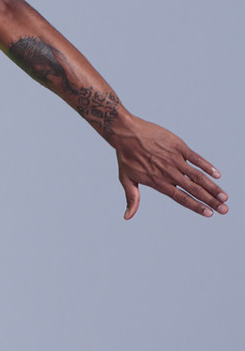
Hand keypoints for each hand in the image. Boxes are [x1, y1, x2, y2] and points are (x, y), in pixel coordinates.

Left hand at [113, 115, 227, 218]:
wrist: (126, 133)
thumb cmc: (125, 156)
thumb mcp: (126, 179)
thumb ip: (132, 198)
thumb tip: (127, 217)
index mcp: (158, 182)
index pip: (181, 198)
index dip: (196, 206)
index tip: (209, 213)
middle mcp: (169, 173)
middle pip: (193, 190)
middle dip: (211, 201)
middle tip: (225, 210)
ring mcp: (174, 159)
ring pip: (197, 176)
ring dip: (212, 187)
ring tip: (224, 197)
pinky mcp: (178, 146)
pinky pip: (196, 158)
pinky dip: (207, 166)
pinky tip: (217, 174)